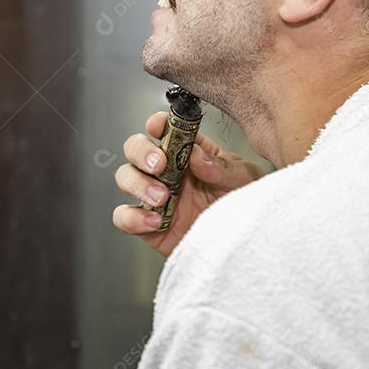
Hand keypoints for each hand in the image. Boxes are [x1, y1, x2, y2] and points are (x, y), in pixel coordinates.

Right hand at [113, 112, 264, 256]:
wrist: (242, 245)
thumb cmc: (243, 207)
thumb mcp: (243, 180)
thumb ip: (221, 167)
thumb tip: (196, 155)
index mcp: (188, 153)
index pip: (165, 129)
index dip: (156, 123)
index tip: (157, 127)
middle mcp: (167, 172)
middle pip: (135, 149)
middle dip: (141, 152)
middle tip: (159, 165)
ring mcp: (154, 197)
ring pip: (125, 178)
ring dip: (137, 184)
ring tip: (162, 197)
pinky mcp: (148, 226)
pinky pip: (124, 217)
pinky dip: (134, 218)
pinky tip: (156, 222)